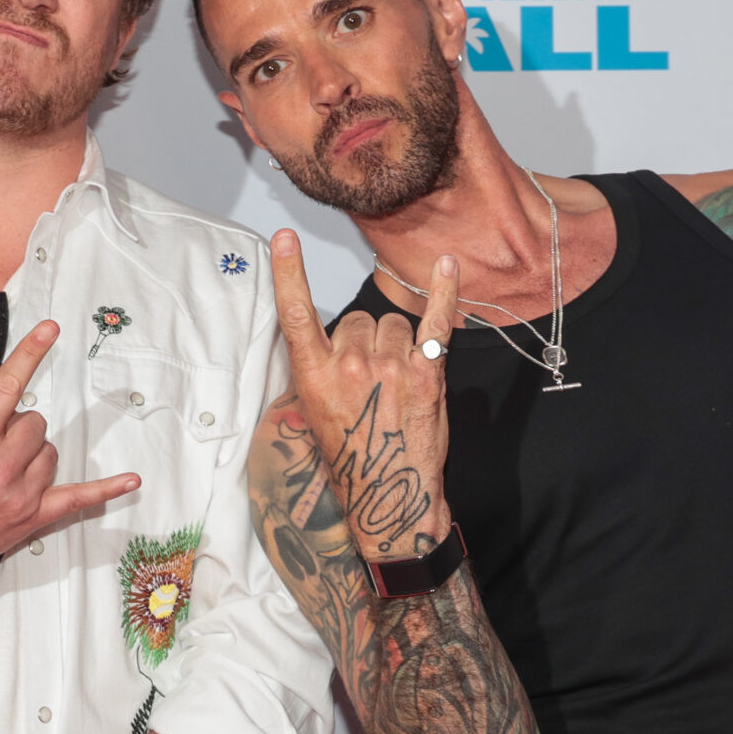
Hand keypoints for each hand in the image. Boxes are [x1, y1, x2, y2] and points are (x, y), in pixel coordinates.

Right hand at [0, 319, 140, 587]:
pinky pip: (79, 500)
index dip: (30, 353)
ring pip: (50, 452)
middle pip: (36, 422)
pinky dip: (106, 490)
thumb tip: (6, 407)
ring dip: (32, 453)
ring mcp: (20, 494)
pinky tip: (131, 480)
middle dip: (17, 427)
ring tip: (3, 470)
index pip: (9, 386)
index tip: (50, 329)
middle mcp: (0, 466)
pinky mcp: (33, 519)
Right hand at [269, 229, 457, 559]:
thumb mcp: (316, 413)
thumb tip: (336, 340)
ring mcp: (391, 366)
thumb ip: (322, 370)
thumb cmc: (351, 455)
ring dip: (397, 344)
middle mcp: (350, 364)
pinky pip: (437, 321)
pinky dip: (445, 291)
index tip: (284, 238)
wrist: (389, 495)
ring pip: (394, 325)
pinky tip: (448, 264)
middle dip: (365, 342)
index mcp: (314, 374)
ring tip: (396, 383)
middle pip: (358, 320)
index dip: (288, 273)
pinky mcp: (427, 373)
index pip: (296, 314)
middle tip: (370, 382)